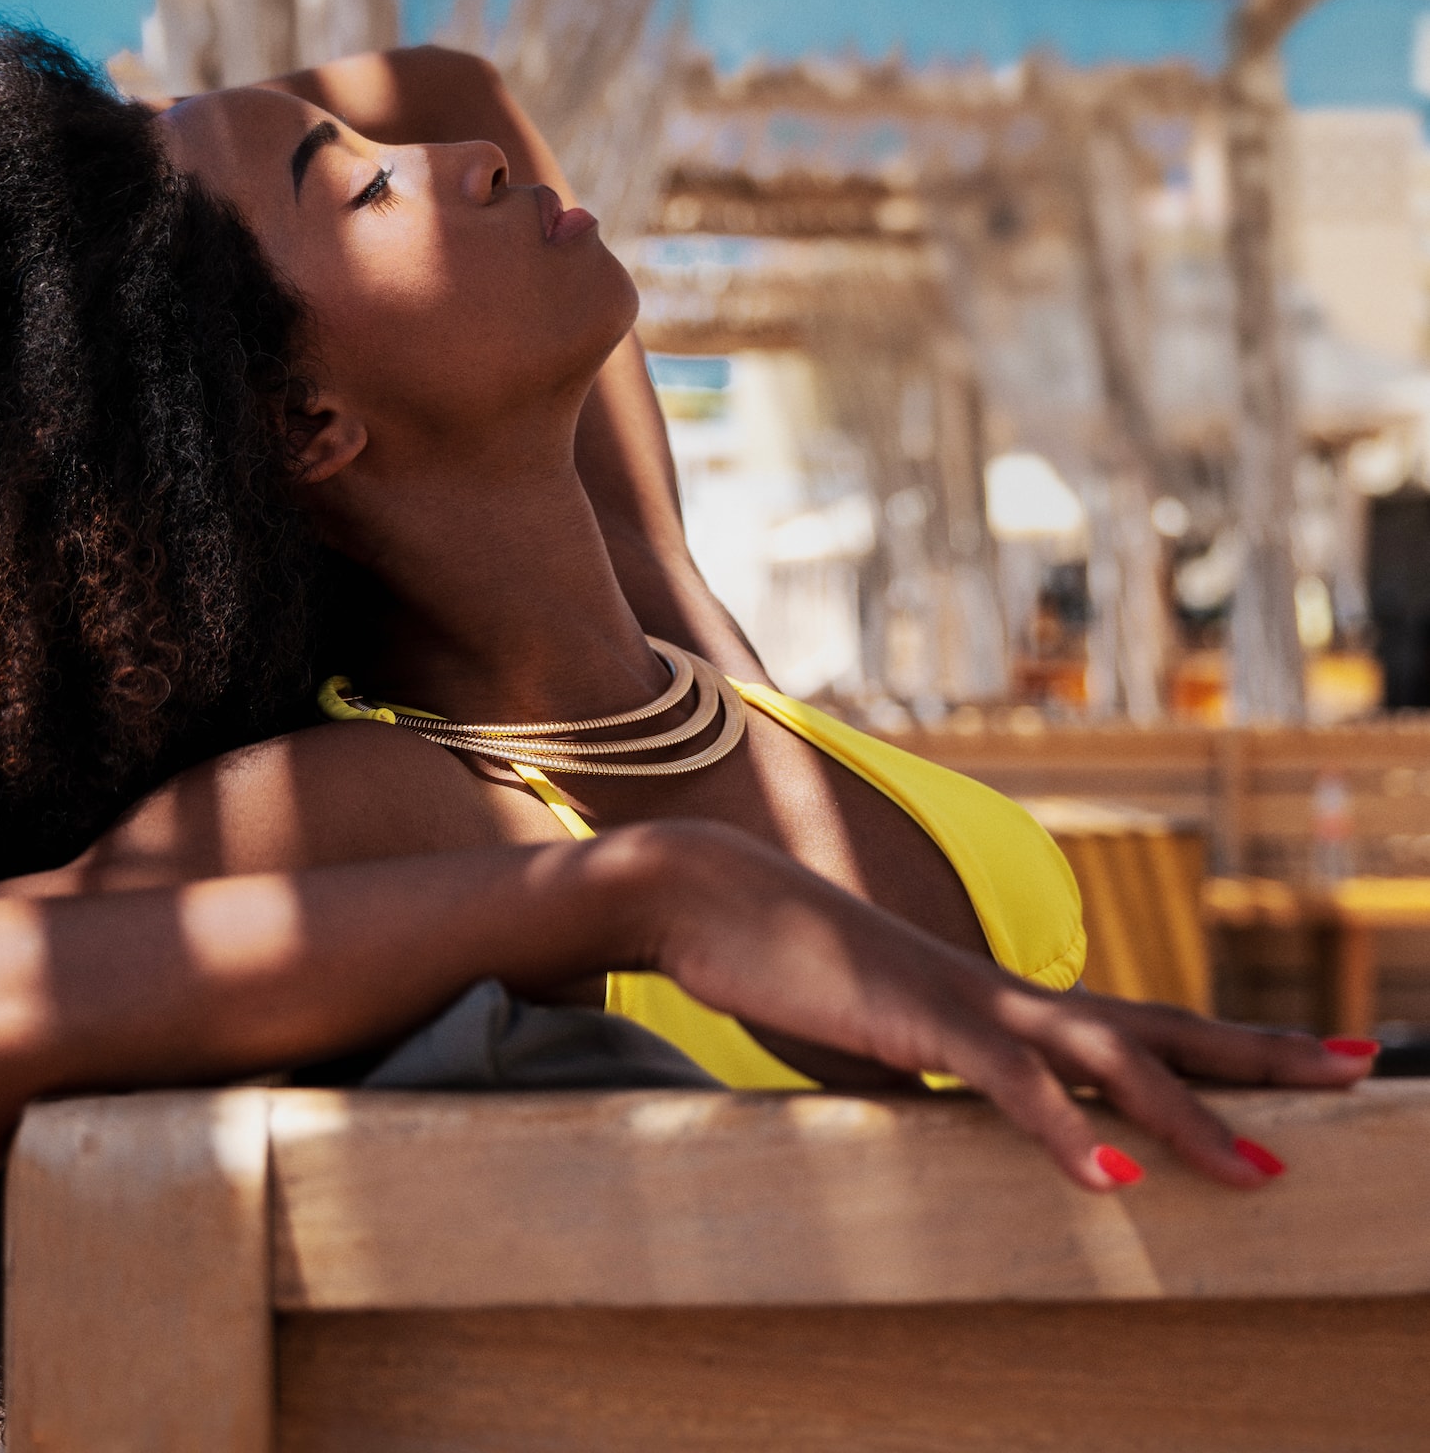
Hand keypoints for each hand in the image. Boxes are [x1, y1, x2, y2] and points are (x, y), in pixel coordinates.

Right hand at [648, 823, 1372, 1191]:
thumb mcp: (885, 1034)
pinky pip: (1003, 1080)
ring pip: (1104, 1055)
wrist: (715, 896)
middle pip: (1160, 1025)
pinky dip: (1061, 1127)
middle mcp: (1009, 994)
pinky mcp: (915, 1018)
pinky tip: (1109, 1175)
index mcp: (1008, 1003)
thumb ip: (939, 1067)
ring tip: (1264, 1173)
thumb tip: (968, 1105)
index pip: (1145, 1025)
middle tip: (1358, 1071)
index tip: (1317, 1063)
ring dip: (1189, 1115)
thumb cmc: (794, 966)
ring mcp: (967, 1001)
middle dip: (1261, 1057)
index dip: (1232, 1048)